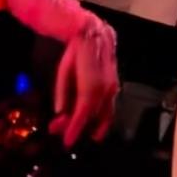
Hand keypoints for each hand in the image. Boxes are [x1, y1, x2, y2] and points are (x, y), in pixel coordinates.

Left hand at [48, 19, 117, 145]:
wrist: (95, 34)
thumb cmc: (76, 52)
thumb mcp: (64, 70)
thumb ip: (63, 92)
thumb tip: (60, 113)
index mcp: (92, 83)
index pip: (83, 111)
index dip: (76, 128)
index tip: (67, 142)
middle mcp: (106, 88)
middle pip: (93, 115)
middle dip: (79, 128)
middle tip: (65, 136)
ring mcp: (114, 88)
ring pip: (105, 114)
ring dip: (94, 127)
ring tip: (84, 135)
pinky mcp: (116, 87)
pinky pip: (110, 108)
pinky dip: (102, 119)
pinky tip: (95, 125)